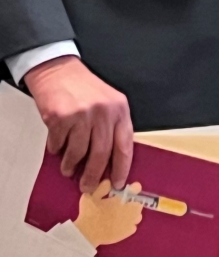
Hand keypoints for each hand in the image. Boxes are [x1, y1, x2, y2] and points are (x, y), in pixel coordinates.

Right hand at [24, 56, 133, 192]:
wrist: (57, 69)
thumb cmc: (83, 88)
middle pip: (101, 154)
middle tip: (88, 186)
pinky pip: (58, 144)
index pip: (125, 146)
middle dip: (94, 175)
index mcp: (120, 109)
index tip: (117, 183)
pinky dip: (56, 149)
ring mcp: (81, 114)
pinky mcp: (60, 117)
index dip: (121, 168)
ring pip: (78, 152)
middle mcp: (103, 112)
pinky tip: (57, 147)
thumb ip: (111, 128)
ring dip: (71, 165)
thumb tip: (109, 164)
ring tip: (68, 169)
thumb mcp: (108, 103)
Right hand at [74, 179, 142, 247]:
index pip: (136, 188)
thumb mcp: (91, 195)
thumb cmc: (89, 213)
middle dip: (133, 201)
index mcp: (123, 199)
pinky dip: (129, 224)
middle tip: (122, 204)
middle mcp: (131, 209)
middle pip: (139, 202)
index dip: (133, 188)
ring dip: (132, 213)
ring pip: (138, 215)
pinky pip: (133, 225)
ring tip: (121, 214)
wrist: (88, 234)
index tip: (128, 189)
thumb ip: (102, 187)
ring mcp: (131, 221)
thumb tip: (109, 182)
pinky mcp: (129, 232)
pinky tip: (119, 224)